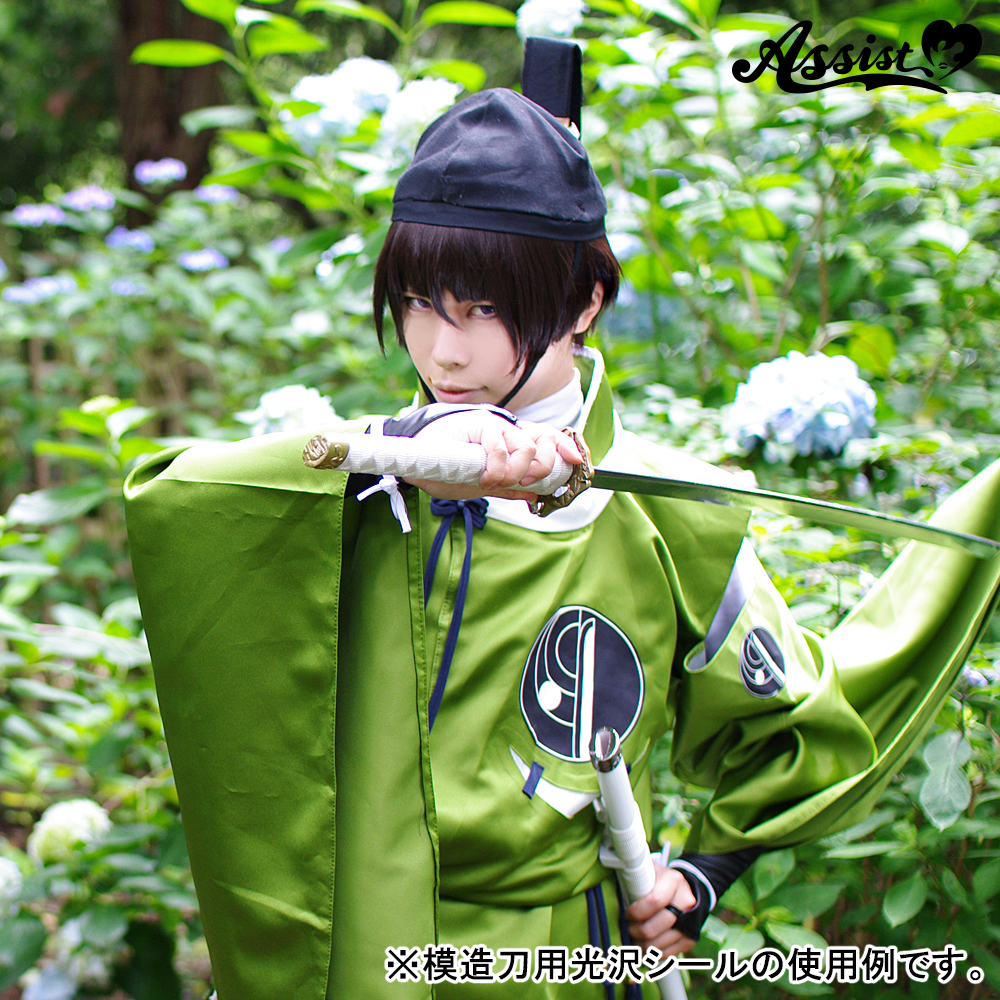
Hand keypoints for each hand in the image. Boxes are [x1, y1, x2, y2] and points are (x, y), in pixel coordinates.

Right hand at [405, 412, 582, 500]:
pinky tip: (483, 476)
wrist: (418, 459)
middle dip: (541, 469)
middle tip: (521, 483)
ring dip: (515, 473)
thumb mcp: (486, 483)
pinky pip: (502, 447)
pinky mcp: (480, 424)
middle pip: (545, 443)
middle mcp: (508, 430)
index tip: (577, 463)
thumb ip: (511, 488)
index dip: (565, 449)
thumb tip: (536, 496)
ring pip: (527, 449)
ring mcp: (495, 425)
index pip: (548, 438)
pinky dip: (497, 468)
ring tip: (493, 481)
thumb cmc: (450, 467)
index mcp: (513, 441)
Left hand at [625, 862, 697, 956]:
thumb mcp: (649, 870)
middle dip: (633, 931)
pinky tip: (641, 945)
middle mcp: (685, 903)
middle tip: (625, 928)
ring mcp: (689, 924)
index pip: (654, 901)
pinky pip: (665, 954)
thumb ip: (634, 875)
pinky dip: (650, 953)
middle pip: (652, 929)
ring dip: (639, 946)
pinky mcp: (689, 940)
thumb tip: (609, 877)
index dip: (636, 911)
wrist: (686, 890)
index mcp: (673, 881)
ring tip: (631, 938)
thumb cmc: (659, 880)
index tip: (626, 914)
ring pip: (657, 945)